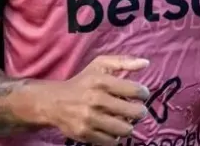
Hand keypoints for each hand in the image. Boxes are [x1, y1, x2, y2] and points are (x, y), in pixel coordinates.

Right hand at [36, 55, 150, 145]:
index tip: (140, 94)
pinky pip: (112, 141)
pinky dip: (114, 136)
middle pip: (136, 112)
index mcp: (101, 81)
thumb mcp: (98, 66)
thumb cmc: (82, 83)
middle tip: (134, 110)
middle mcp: (96, 100)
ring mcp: (90, 119)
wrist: (53, 102)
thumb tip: (146, 63)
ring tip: (121, 119)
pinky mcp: (85, 134)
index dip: (143, 93)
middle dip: (139, 111)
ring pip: (126, 129)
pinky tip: (109, 128)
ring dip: (127, 125)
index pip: (137, 90)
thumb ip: (123, 62)